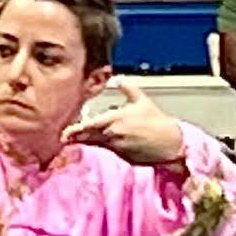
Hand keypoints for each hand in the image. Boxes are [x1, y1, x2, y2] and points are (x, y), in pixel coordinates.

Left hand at [60, 78, 185, 166]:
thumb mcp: (141, 100)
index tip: (64, 132)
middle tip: (65, 136)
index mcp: (116, 120)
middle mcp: (113, 135)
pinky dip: (99, 147)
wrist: (170, 143)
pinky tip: (95, 145)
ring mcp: (117, 148)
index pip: (90, 125)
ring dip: (85, 142)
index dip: (75, 130)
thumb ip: (127, 87)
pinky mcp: (121, 156)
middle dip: (77, 136)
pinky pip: (106, 151)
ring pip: (95, 144)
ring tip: (75, 140)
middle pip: (88, 137)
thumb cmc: (156, 121)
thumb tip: (116, 78)